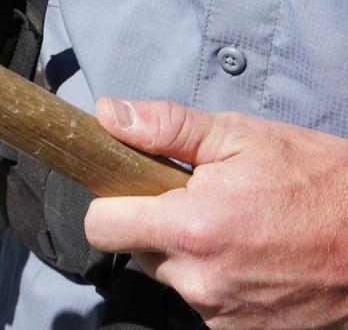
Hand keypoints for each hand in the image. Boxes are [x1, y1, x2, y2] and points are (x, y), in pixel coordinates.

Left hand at [85, 98, 347, 328]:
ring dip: (192, 256)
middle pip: (138, 251)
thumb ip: (166, 128)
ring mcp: (221, 315)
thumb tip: (108, 115)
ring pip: (174, 277)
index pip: (101, 226)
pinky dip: (221, 282)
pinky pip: (207, 303)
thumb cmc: (324, 184)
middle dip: (159, 225)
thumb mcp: (244, 138)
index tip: (136, 188)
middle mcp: (199, 281)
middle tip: (206, 202)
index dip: (112, 202)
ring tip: (242, 230)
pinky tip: (257, 260)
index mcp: (189, 228)